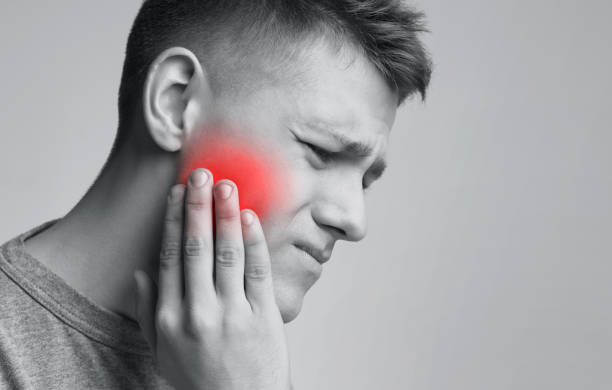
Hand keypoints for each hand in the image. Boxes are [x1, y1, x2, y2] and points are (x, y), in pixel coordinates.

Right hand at [133, 168, 291, 389]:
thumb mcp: (162, 352)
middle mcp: (198, 313)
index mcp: (170, 318)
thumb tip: (140, 273)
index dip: (172, 222)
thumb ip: (148, 312)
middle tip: (200, 175)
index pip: (169, 257)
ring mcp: (232, 314)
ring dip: (225, 215)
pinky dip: (253, 242)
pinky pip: (257, 272)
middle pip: (195, 249)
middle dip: (197, 207)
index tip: (176, 194)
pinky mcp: (263, 317)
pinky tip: (249, 218)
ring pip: (227, 254)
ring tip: (226, 186)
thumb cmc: (200, 379)